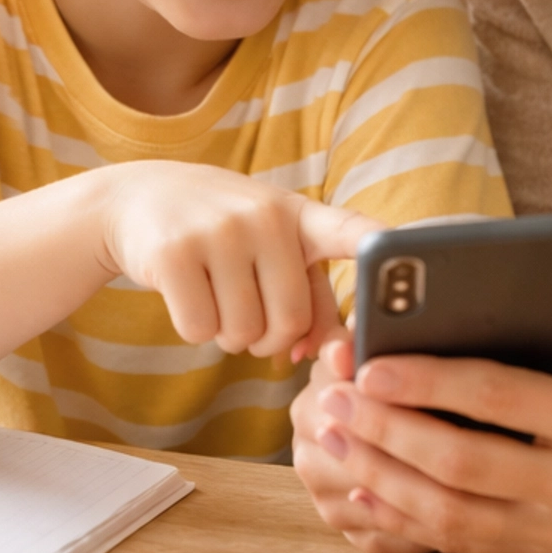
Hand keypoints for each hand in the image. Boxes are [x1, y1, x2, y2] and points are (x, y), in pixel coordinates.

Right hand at [96, 164, 378, 362]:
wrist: (137, 199)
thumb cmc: (222, 233)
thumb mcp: (270, 246)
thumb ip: (310, 297)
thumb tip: (325, 353)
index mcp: (298, 216)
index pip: (348, 230)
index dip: (380, 247)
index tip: (414, 251)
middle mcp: (264, 216)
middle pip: (289, 320)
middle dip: (269, 338)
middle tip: (251, 317)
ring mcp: (218, 231)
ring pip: (243, 333)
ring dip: (230, 336)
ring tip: (218, 298)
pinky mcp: (174, 253)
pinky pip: (200, 329)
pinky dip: (195, 330)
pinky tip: (187, 295)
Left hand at [295, 284, 551, 552]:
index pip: (502, 399)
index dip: (431, 382)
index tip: (373, 363)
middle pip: (462, 462)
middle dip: (387, 431)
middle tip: (330, 400)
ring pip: (451, 513)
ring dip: (381, 476)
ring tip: (330, 437)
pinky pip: (462, 543)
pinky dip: (405, 519)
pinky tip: (365, 487)